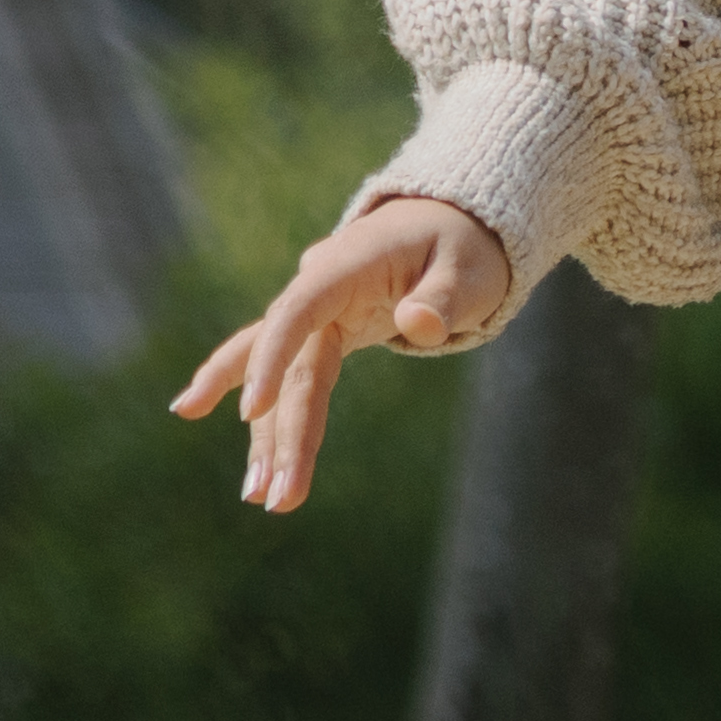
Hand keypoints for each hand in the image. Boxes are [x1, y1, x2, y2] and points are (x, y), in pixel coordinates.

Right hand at [175, 193, 515, 515]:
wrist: (452, 221)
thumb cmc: (463, 245)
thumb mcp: (469, 269)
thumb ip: (443, 297)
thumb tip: (417, 325)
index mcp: (345, 265)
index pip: (296, 312)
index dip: (271, 359)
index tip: (251, 411)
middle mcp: (319, 288)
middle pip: (288, 361)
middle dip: (276, 429)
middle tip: (266, 495)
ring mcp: (319, 314)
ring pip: (285, 378)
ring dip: (270, 437)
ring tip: (257, 498)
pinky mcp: (327, 335)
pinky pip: (297, 380)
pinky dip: (278, 421)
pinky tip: (258, 467)